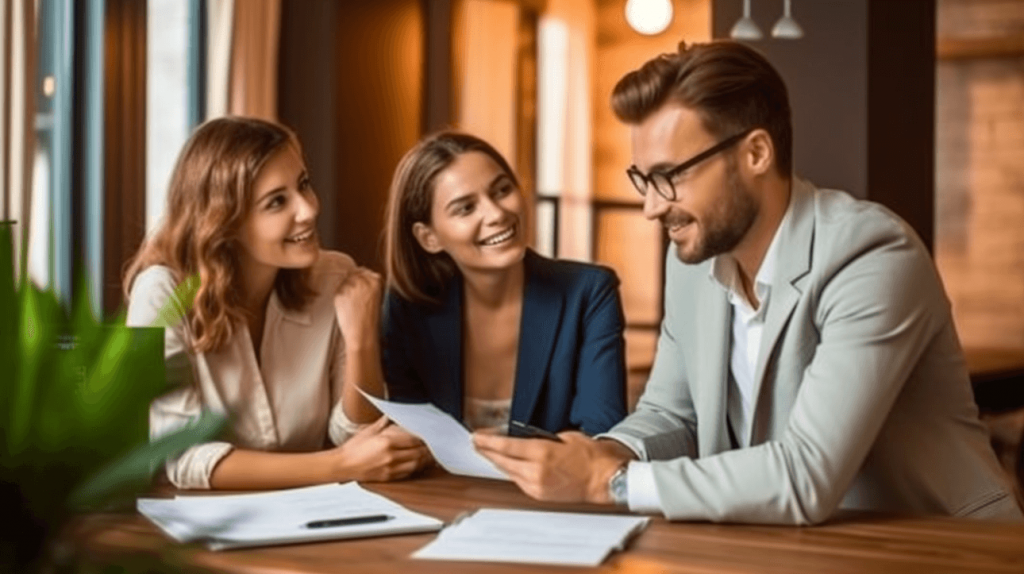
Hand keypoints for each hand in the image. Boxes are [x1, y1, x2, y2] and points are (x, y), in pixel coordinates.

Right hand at [330, 417, 430, 481]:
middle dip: (428, 450)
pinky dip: (416, 468)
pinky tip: (420, 464)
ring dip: (425, 460)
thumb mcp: (369, 431)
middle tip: (436, 445)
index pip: (413, 440)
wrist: (342, 466)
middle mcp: (390, 456)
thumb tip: (392, 414)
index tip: (429, 435)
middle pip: (417, 453)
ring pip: (416, 465)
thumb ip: (383, 423)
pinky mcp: (388, 477)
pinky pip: (408, 473)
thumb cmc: (353, 448)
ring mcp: (390, 468)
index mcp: (386, 442)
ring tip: (431, 455)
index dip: (424, 438)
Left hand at [333, 267, 382, 350]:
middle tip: (354, 295)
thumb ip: (369, 286)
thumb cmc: (371, 321)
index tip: (361, 285)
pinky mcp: (338, 293)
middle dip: (353, 281)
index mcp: (375, 281)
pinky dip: (341, 296)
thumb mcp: (377, 299)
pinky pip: (338, 290)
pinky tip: (346, 307)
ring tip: (351, 303)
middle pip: (354, 273)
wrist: (361, 334)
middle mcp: (362, 281)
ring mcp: (349, 286)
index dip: (362, 278)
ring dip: (346, 288)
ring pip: (345, 281)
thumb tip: (358, 280)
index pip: (365, 271)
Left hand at [472, 431, 634, 503]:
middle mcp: (536, 472)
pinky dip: (511, 472)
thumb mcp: (565, 437)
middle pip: (502, 461)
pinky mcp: (540, 495)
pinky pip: (518, 481)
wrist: (606, 479)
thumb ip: (542, 438)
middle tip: (476, 442)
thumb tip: (526, 438)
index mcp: (542, 453)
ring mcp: (537, 486)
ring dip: (497, 462)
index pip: (506, 446)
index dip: (488, 442)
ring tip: (488, 452)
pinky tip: (507, 465)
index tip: (476, 437)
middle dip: (487, 451)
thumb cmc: (591, 457)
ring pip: (508, 472)